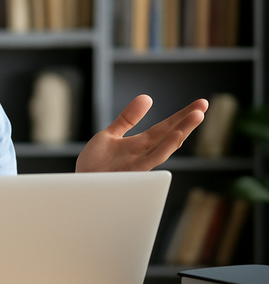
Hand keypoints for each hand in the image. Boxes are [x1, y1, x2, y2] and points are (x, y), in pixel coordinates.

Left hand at [76, 95, 207, 171]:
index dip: (181, 116)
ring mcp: (139, 165)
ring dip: (182, 131)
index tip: (201, 103)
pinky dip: (165, 148)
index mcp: (139, 145)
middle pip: (169, 135)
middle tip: (204, 104)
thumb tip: (147, 97)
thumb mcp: (110, 135)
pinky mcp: (133, 173)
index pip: (164, 128)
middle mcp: (143, 155)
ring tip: (198, 115)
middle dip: (187, 121)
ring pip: (165, 146)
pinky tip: (177, 136)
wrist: (79, 186)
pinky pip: (152, 159)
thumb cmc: (94, 165)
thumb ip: (128, 119)